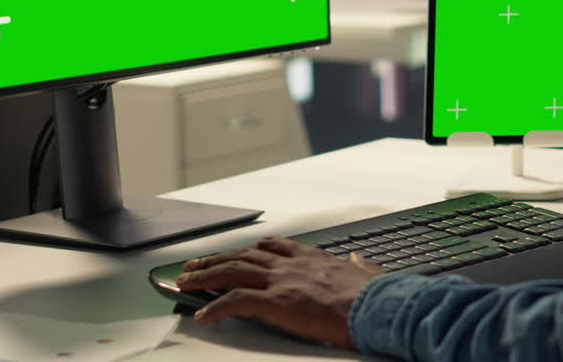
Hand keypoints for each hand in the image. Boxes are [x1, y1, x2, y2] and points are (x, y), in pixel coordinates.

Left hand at [176, 237, 383, 348]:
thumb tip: (357, 258)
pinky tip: (202, 314)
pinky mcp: (277, 302)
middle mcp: (292, 264)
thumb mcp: (367, 273)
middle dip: (215, 260)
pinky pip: (236, 301)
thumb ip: (357, 265)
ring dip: (204, 277)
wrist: (377, 307)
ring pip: (232, 271)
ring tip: (184, 283)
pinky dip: (215, 307)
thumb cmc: (375, 296)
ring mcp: (283, 281)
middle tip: (194, 265)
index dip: (248, 250)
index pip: (272, 246)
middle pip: (244, 256)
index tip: (234, 252)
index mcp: (312, 258)